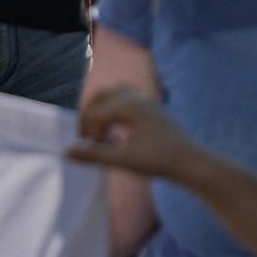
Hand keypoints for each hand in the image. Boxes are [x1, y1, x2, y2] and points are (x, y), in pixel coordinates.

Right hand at [69, 85, 206, 183]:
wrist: (189, 162)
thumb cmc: (158, 160)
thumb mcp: (123, 160)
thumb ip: (94, 155)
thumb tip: (66, 152)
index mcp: (128, 105)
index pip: (95, 113)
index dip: (87, 132)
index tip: (89, 151)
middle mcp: (135, 96)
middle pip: (100, 95)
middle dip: (89, 115)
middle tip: (86, 137)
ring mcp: (144, 98)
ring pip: (112, 94)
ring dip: (101, 111)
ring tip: (100, 135)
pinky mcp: (149, 106)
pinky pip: (124, 99)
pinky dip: (113, 111)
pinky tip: (116, 133)